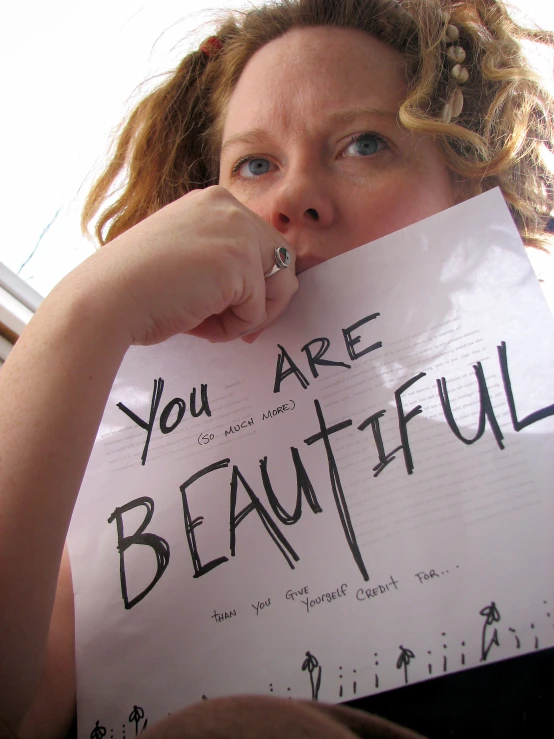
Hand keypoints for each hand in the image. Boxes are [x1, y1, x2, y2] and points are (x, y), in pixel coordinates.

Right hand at [72, 186, 297, 345]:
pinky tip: (200, 325)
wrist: (106, 298)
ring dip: (251, 316)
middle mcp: (230, 208)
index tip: (239, 309)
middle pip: (283, 260)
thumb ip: (221, 258)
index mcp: (214, 202)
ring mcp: (237, 232)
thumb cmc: (135, 287)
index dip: (258, 281)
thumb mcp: (186, 255)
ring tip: (213, 326)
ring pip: (279, 286)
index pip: (263, 242)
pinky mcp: (239, 264)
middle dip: (267, 301)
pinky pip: (258, 311)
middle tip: (242, 329)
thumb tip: (261, 291)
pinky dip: (234, 329)